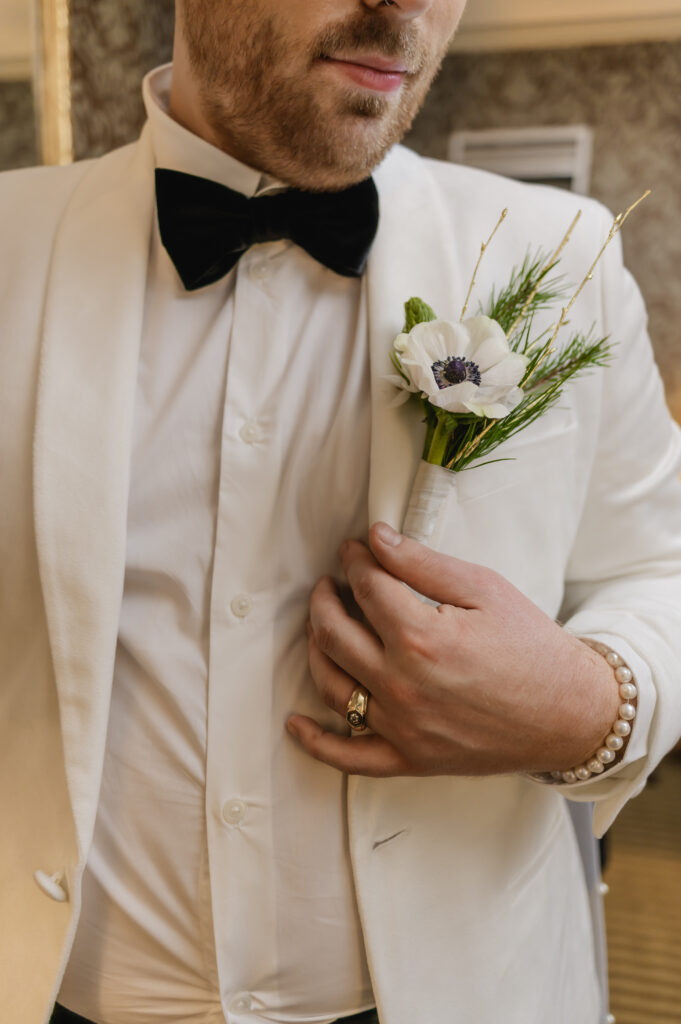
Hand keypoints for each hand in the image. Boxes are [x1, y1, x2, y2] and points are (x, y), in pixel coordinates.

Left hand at [287, 522, 619, 776]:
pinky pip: (350, 756)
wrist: (570, 713)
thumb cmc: (532, 646)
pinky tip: (295, 723)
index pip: (366, 587)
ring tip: (320, 626)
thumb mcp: (484, 589)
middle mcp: (402, 684)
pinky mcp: (410, 758)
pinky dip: (316, 742)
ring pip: (332, 684)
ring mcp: (402, 727)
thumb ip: (423, 563)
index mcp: (420, 637)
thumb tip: (376, 538)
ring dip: (316, 649)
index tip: (353, 549)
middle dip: (325, 599)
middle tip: (330, 583)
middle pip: (335, 633)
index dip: (355, 561)